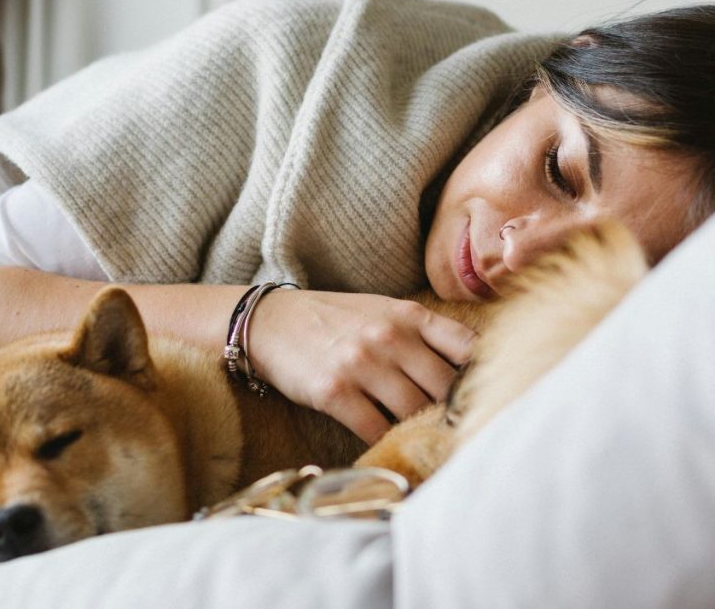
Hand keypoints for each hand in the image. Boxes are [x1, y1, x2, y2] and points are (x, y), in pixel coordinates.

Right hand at [247, 289, 475, 444]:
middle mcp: (389, 338)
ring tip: (429, 444)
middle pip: (445, 387)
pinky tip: (391, 446)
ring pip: (414, 412)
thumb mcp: (381, 311)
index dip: (485, 377)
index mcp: (408, 316)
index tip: (489, 398)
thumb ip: (423, 334)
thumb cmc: (332, 320)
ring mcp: (361, 366)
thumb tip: (470, 370)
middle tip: (462, 434)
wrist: (269, 322)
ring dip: (422, 432)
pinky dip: (387, 443)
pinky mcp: (334, 393)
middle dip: (455, 414)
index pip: (468, 348)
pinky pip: (376, 429)